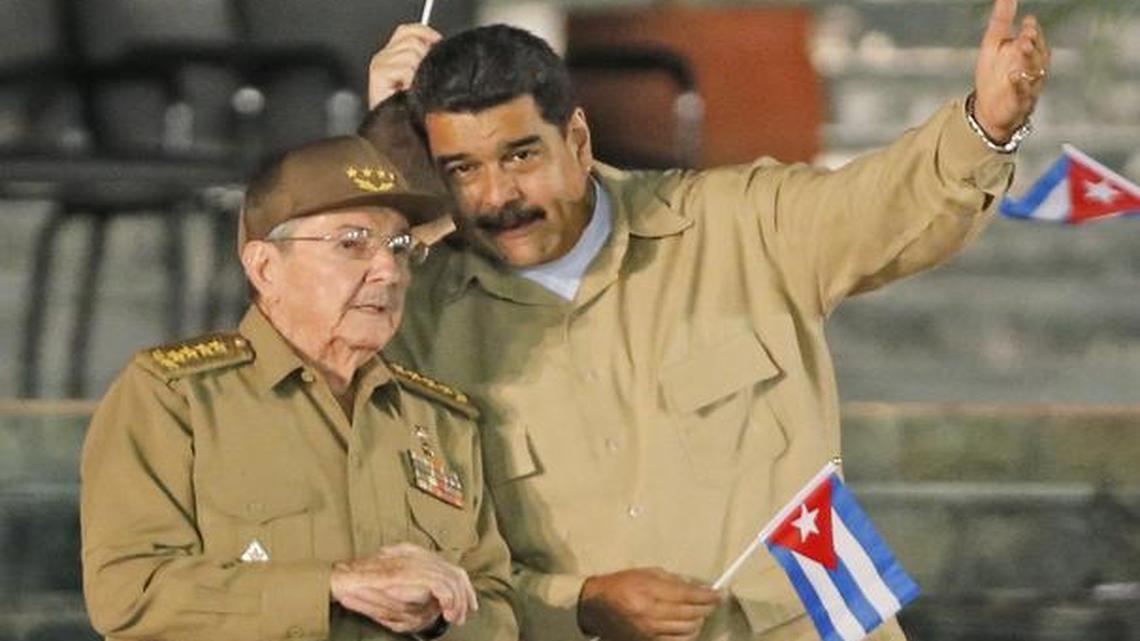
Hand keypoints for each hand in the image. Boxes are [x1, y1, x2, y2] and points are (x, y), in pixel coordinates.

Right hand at [330, 543, 477, 633]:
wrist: (345, 581)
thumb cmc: (367, 591)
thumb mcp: (398, 598)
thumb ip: (420, 599)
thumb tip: (438, 607)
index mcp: (416, 555)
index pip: (449, 567)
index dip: (462, 587)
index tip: (466, 605)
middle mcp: (419, 554)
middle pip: (455, 571)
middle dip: (465, 595)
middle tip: (463, 615)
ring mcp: (416, 560)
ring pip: (452, 578)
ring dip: (458, 601)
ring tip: (454, 618)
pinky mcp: (412, 570)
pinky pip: (442, 584)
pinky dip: (449, 600)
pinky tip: (446, 612)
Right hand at [369, 23, 441, 107]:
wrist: (396, 129)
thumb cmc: (408, 109)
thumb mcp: (419, 78)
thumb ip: (424, 58)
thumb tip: (438, 45)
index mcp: (392, 54)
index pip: (408, 30)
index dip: (425, 33)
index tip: (438, 43)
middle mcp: (383, 56)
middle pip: (412, 40)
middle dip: (424, 57)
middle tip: (422, 77)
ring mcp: (380, 64)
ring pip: (411, 53)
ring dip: (417, 72)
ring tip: (413, 87)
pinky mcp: (378, 74)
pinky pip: (405, 68)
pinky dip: (411, 80)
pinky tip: (407, 91)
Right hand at [578, 568, 721, 640]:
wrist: (595, 606)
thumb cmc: (620, 585)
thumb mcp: (645, 573)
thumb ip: (672, 580)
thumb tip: (696, 587)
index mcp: (649, 592)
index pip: (687, 595)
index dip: (707, 595)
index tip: (718, 594)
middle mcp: (650, 614)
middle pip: (691, 614)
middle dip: (705, 608)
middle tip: (710, 603)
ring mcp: (649, 632)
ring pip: (687, 631)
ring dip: (698, 622)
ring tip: (698, 615)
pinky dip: (686, 636)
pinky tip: (687, 628)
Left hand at [973, 0, 1049, 141]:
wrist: (989, 108)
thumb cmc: (994, 75)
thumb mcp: (994, 43)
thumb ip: (1002, 20)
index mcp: (1027, 52)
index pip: (1034, 38)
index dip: (1032, 29)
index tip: (1027, 20)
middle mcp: (1031, 67)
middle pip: (1037, 53)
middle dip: (1034, 43)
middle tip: (1028, 33)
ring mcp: (1027, 84)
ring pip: (1034, 71)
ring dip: (1030, 59)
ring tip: (1023, 46)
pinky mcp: (1019, 101)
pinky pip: (1022, 93)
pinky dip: (1019, 85)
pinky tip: (1013, 77)